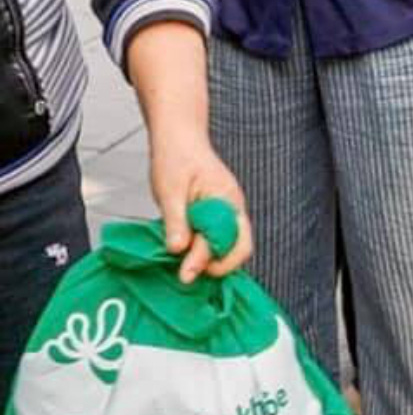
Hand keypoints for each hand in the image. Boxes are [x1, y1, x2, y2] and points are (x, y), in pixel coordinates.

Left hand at [149, 129, 251, 282]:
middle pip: (240, 247)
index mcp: (227, 199)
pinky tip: (186, 254)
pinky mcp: (217, 215)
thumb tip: (177, 250)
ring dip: (212, 260)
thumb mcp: (170, 191)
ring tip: (185, 268)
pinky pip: (219, 239)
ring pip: (230, 246)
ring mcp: (228, 211)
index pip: (226, 239)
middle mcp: (234, 208)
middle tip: (188, 275)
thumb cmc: (176, 158)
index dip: (205, 260)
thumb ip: (176, 221)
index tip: (185, 276)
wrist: (180, 138)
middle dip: (219, 266)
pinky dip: (206, 251)